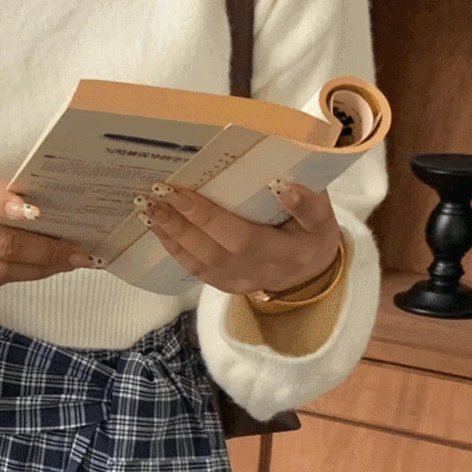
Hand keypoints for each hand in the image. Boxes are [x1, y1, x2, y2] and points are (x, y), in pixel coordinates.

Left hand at [138, 181, 342, 296]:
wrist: (310, 272)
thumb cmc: (312, 234)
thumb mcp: (323, 217)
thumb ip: (309, 203)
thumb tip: (284, 186)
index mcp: (283, 253)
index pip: (240, 237)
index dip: (209, 217)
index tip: (182, 192)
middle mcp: (256, 272)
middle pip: (211, 251)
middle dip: (180, 223)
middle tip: (155, 194)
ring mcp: (237, 282)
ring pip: (198, 262)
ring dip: (170, 235)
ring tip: (148, 208)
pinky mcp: (225, 285)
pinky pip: (195, 269)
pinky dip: (174, 247)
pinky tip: (159, 227)